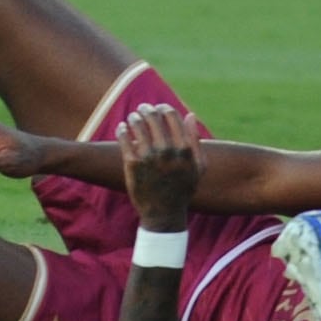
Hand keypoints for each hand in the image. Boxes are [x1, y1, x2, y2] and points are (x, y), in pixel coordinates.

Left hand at [119, 104, 198, 226]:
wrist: (163, 213)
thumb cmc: (183, 189)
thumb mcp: (198, 166)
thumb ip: (196, 140)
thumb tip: (190, 115)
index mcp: (184, 149)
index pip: (172, 117)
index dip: (165, 108)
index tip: (160, 108)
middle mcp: (167, 151)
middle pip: (154, 119)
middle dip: (148, 109)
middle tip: (143, 108)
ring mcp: (149, 158)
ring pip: (138, 126)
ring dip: (134, 118)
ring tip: (132, 117)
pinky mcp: (132, 165)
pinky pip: (125, 140)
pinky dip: (122, 130)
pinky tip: (122, 127)